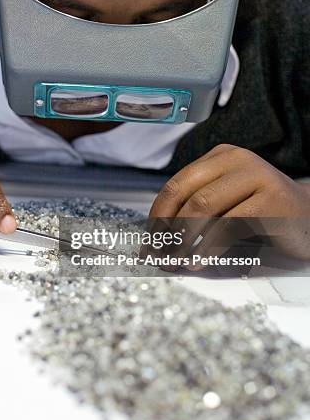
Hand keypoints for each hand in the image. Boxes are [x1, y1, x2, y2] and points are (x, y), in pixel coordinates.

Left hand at [148, 144, 309, 267]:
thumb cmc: (264, 215)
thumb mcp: (226, 206)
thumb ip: (195, 215)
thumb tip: (155, 241)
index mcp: (220, 157)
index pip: (176, 184)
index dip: (156, 215)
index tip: (148, 242)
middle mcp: (236, 159)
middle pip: (185, 194)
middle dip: (165, 228)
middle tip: (156, 255)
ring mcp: (256, 175)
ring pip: (202, 207)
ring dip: (182, 240)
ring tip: (175, 262)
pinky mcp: (271, 198)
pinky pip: (228, 224)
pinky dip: (209, 247)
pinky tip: (199, 262)